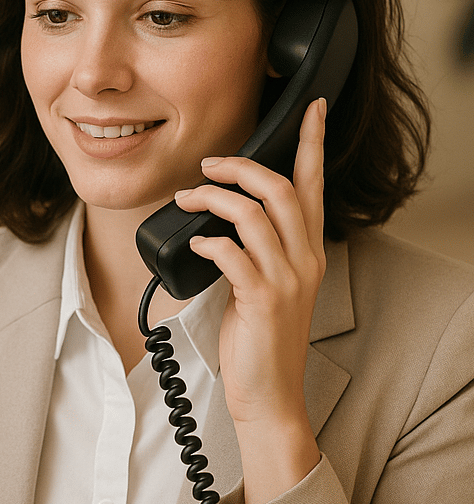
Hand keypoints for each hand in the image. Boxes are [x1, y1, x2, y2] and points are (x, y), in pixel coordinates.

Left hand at [173, 98, 325, 503]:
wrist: (268, 394)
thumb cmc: (259, 340)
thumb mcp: (266, 286)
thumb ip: (254, 249)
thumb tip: (215, 219)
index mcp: (307, 252)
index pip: (315, 186)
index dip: (312, 144)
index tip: (312, 109)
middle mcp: (305, 260)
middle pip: (283, 189)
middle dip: (243, 166)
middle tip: (209, 164)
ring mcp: (287, 280)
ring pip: (256, 215)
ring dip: (215, 199)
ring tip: (188, 199)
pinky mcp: (263, 300)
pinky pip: (233, 254)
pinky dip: (209, 241)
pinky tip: (194, 244)